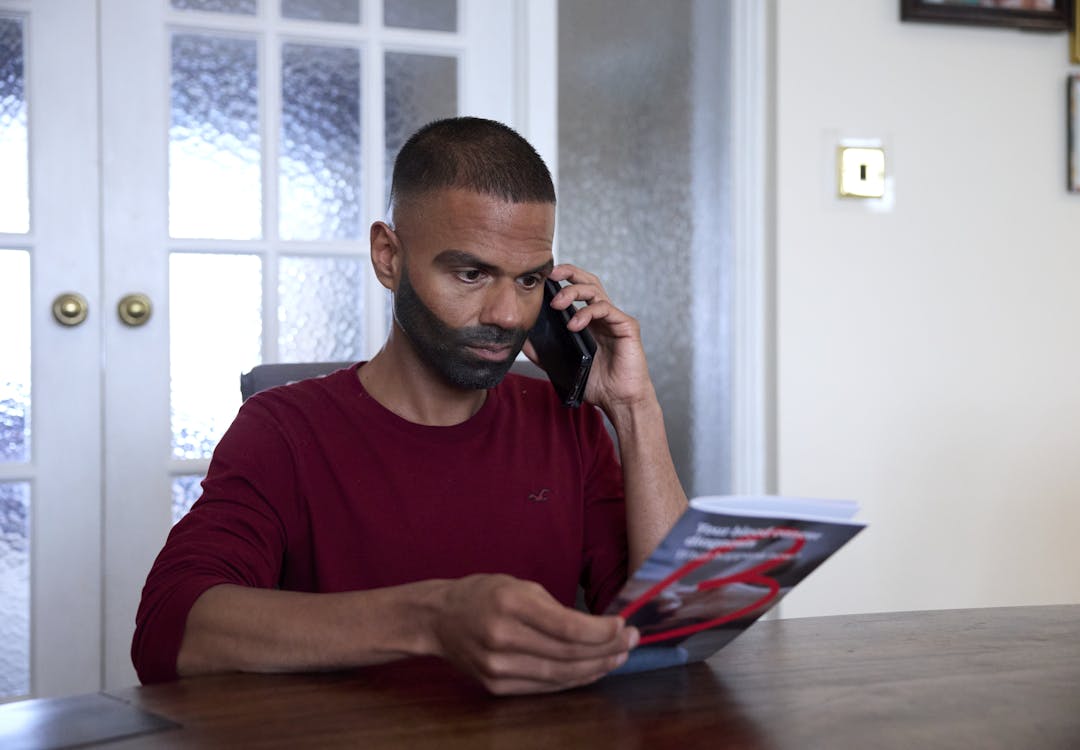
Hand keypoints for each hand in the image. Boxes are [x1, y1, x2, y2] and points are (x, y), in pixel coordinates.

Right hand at [431, 574, 637, 694]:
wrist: (438, 619)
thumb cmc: (483, 594)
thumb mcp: (519, 585)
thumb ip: (555, 608)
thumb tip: (598, 628)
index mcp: (509, 603)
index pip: (566, 627)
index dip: (600, 631)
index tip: (623, 626)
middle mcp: (502, 637)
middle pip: (567, 654)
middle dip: (606, 650)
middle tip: (631, 642)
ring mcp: (497, 667)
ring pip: (559, 675)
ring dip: (595, 668)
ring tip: (618, 658)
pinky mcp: (496, 686)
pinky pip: (544, 686)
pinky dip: (572, 679)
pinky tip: (591, 670)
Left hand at [524, 264, 654, 412]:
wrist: (619, 400)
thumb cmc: (598, 383)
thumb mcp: (563, 365)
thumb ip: (544, 352)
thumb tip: (522, 341)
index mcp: (589, 320)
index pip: (577, 289)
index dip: (563, 278)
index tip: (543, 278)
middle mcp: (603, 315)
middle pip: (587, 281)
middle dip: (569, 273)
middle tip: (550, 277)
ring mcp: (615, 319)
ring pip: (595, 291)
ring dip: (573, 292)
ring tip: (556, 304)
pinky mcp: (626, 326)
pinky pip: (606, 309)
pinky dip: (587, 313)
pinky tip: (574, 324)